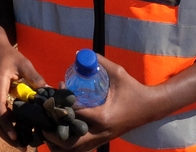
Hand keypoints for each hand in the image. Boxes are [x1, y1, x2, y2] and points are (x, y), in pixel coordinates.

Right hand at [0, 28, 46, 146]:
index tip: (15, 136)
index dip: (7, 124)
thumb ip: (35, 76)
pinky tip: (16, 129)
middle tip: (21, 146)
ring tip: (20, 143)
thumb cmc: (8, 54)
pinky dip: (4, 124)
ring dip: (5, 132)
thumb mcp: (23, 62)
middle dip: (6, 135)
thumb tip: (49, 91)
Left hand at [43, 55, 161, 151]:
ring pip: (75, 149)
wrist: (151, 107)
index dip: (61, 104)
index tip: (55, 93)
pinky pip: (82, 148)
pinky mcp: (103, 141)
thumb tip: (80, 53)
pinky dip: (70, 143)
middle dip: (54, 133)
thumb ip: (99, 61)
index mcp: (103, 117)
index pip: (74, 114)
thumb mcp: (117, 73)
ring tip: (50, 127)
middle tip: (44, 119)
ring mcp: (102, 139)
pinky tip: (63, 130)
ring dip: (60, 141)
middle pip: (70, 142)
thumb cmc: (134, 89)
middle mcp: (101, 132)